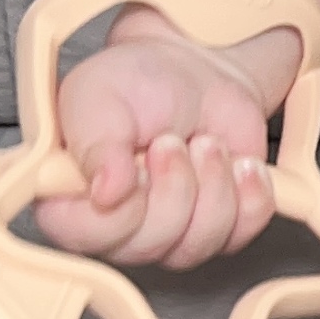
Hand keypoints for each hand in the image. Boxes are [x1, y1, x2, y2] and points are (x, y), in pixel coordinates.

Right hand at [39, 27, 279, 269]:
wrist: (197, 72)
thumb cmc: (139, 83)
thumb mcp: (99, 94)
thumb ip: (95, 142)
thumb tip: (106, 192)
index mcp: (70, 197)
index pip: (86, 236)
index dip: (121, 207)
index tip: (137, 163)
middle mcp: (115, 227)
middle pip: (150, 246)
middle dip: (174, 185)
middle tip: (172, 140)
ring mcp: (168, 236)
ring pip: (199, 244)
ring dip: (212, 184)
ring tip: (204, 142)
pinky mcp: (217, 230)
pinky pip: (241, 235)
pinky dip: (249, 195)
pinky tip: (238, 162)